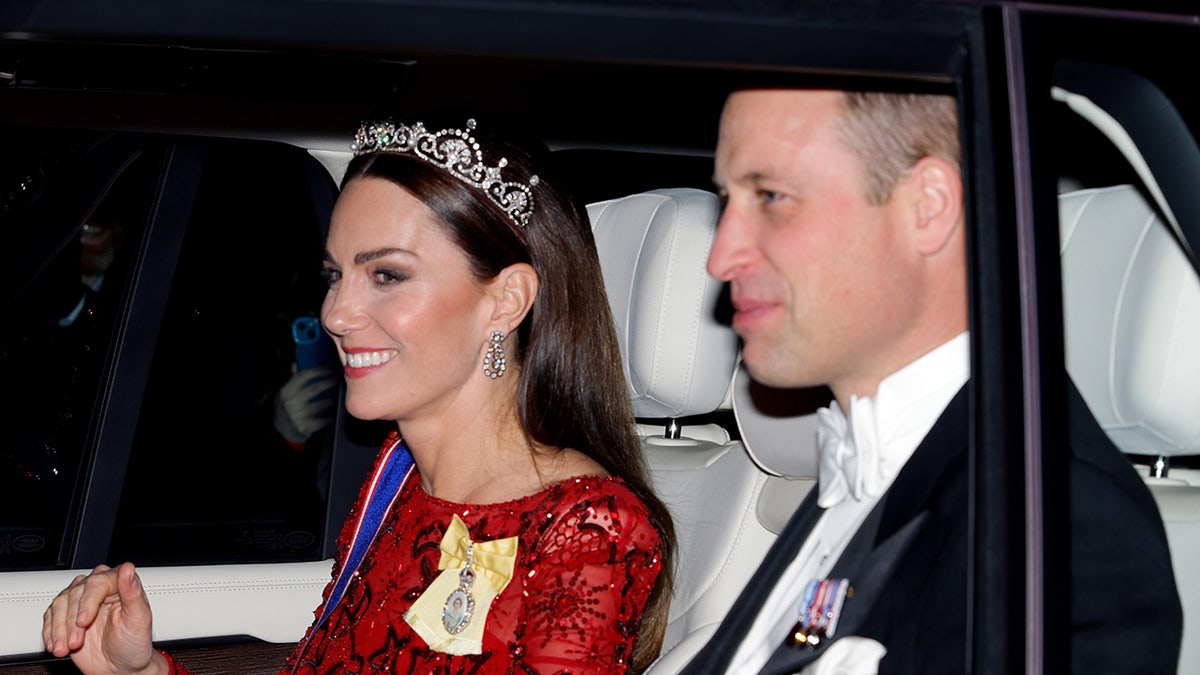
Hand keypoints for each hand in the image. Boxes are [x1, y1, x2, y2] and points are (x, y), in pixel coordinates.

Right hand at [42, 562, 166, 674]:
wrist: (120, 666)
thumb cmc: (134, 643)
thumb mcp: (139, 619)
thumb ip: (134, 593)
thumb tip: (128, 569)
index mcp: (118, 584)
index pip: (98, 582)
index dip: (87, 601)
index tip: (83, 621)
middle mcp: (98, 589)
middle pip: (75, 593)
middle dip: (71, 621)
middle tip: (76, 642)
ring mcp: (81, 602)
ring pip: (59, 604)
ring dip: (58, 629)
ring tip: (65, 648)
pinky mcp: (66, 616)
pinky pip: (49, 617)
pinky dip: (49, 633)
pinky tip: (56, 645)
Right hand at [274, 365, 336, 443]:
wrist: (281, 430)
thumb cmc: (287, 407)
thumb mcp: (286, 393)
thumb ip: (293, 379)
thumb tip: (297, 363)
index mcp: (286, 391)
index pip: (303, 376)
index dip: (318, 371)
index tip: (329, 369)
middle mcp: (290, 402)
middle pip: (315, 388)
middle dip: (329, 383)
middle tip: (337, 380)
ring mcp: (297, 415)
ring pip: (321, 404)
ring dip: (332, 399)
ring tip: (337, 396)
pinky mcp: (304, 427)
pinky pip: (323, 421)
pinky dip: (330, 417)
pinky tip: (333, 415)